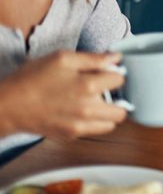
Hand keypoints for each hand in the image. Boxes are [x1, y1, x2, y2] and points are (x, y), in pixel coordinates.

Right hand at [0, 51, 126, 138]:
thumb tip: (116, 58)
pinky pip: (95, 131)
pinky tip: (82, 111)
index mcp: (88, 86)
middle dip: (117, 98)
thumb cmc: (32, 79)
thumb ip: (93, 58)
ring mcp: (80, 125)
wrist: (8, 105)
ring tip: (96, 102)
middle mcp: (88, 109)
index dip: (114, 73)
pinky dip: (95, 123)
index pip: (120, 80)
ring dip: (109, 113)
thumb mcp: (62, 58)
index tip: (107, 72)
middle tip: (106, 91)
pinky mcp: (71, 135)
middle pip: (122, 110)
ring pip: (112, 124)